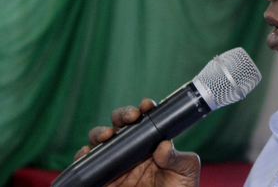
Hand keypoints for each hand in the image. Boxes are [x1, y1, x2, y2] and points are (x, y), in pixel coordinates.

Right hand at [74, 98, 199, 186]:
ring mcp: (116, 164)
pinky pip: (87, 166)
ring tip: (107, 136)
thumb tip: (163, 146)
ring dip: (100, 133)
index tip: (147, 106)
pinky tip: (87, 153)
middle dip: (122, 115)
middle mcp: (132, 150)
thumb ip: (178, 158)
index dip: (144, 109)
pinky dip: (83, 157)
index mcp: (153, 143)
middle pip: (120, 125)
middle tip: (130, 118)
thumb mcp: (186, 172)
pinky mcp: (103, 180)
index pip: (146, 120)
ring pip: (101, 142)